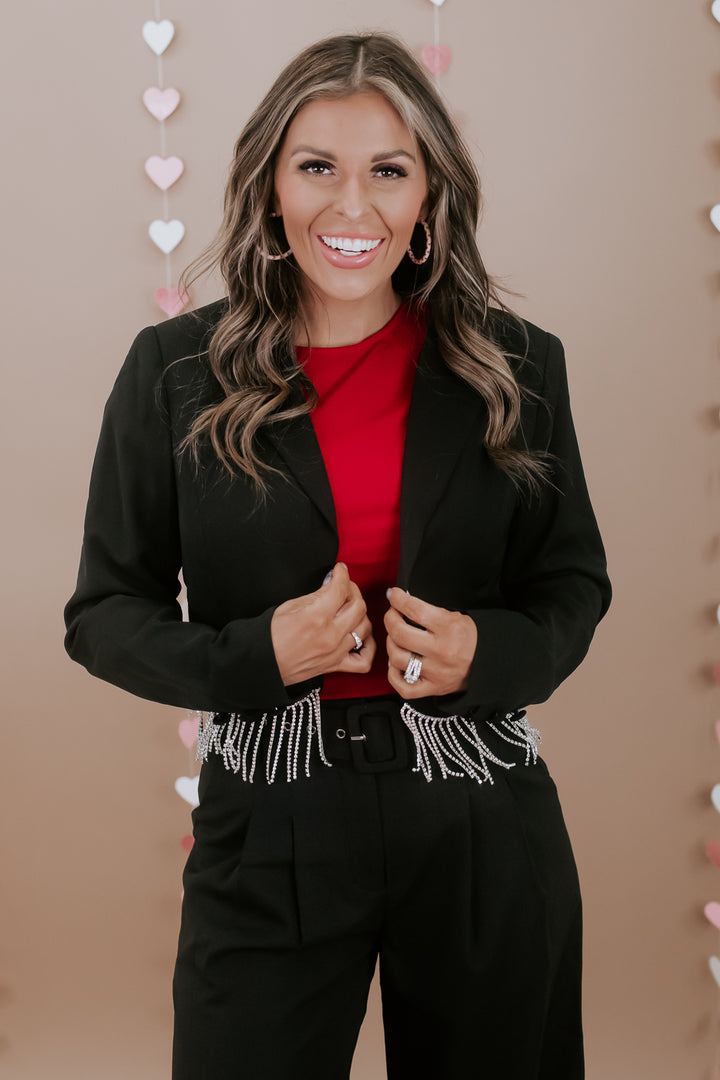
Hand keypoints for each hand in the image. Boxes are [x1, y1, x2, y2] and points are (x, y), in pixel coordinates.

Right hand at [271, 563, 375, 685]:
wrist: (261, 662)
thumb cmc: (269, 637)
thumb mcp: (289, 606)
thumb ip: (316, 596)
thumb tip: (331, 585)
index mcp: (316, 617)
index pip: (341, 589)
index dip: (342, 574)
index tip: (340, 570)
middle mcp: (330, 635)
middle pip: (359, 606)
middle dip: (352, 590)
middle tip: (343, 587)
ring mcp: (335, 652)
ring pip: (365, 628)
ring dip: (360, 614)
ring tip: (349, 609)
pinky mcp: (335, 666)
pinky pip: (364, 660)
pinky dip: (368, 647)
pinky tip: (360, 637)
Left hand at [384, 588, 477, 698]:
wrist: (487, 663)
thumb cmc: (468, 637)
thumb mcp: (454, 616)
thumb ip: (427, 610)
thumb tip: (398, 600)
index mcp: (449, 629)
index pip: (414, 609)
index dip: (398, 599)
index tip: (394, 595)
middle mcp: (441, 652)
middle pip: (400, 633)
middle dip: (390, 619)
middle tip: (392, 615)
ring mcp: (436, 673)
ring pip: (396, 658)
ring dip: (391, 644)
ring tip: (396, 638)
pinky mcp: (433, 689)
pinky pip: (402, 686)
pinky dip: (394, 674)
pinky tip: (398, 663)